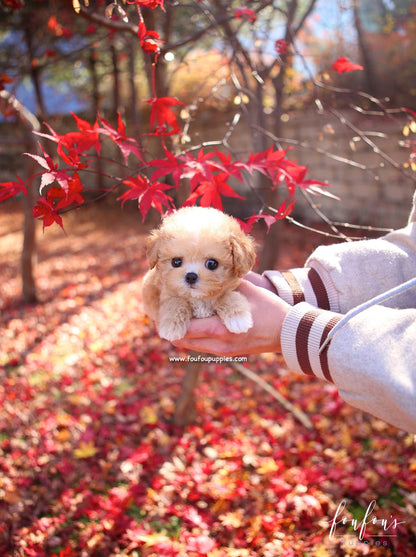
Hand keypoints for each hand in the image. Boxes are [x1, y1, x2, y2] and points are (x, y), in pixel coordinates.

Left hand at [172, 277, 289, 356]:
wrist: (290, 333)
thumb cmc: (270, 310)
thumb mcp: (246, 292)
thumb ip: (225, 285)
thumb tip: (207, 273)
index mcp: (221, 330)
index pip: (185, 329)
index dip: (169, 320)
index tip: (161, 308)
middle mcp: (219, 345)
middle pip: (183, 341)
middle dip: (172, 328)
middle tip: (163, 313)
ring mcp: (223, 352)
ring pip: (191, 346)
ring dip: (183, 333)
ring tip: (176, 316)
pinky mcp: (228, 353)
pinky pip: (203, 346)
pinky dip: (195, 336)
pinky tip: (194, 323)